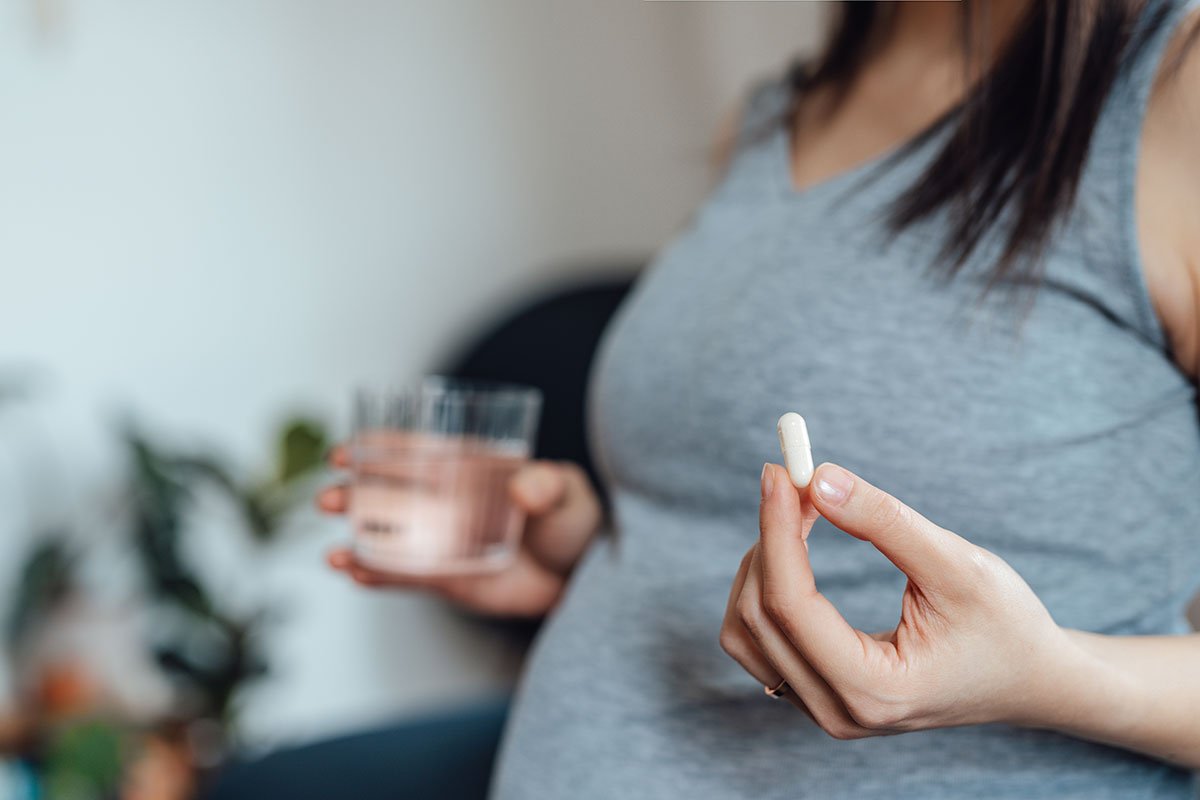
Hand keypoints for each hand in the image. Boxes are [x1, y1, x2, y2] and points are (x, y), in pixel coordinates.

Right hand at [318, 446, 601, 617]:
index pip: (416, 452)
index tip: (344, 451)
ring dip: (356, 539)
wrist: (583, 575)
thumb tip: (524, 487)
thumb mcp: (567, 493)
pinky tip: (352, 573)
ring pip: (389, 536)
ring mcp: (442, 540)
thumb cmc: (576, 521)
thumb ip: (547, 485)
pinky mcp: (445, 578)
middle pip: (390, 493)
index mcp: (468, 467)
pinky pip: (404, 576)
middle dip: (354, 494)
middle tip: (326, 499)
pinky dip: (376, 574)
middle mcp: (447, 501)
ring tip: (331, 554)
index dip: (377, 448)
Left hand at [720, 462, 1083, 738]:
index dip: (776, 532)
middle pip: (758, 617)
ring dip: (761, 562)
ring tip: (798, 511)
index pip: (791, 607)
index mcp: (876, 691)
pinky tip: (792, 546)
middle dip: (768, 538)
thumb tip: (817, 479)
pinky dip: (765, 586)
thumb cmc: (1005, 623)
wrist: (1030, 679)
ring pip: (745, 631)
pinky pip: (758, 640)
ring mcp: (822, 709)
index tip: (779, 473)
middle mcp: (839, 712)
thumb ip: (885, 522)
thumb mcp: (958, 564)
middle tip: (792, 479)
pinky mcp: (815, 693)